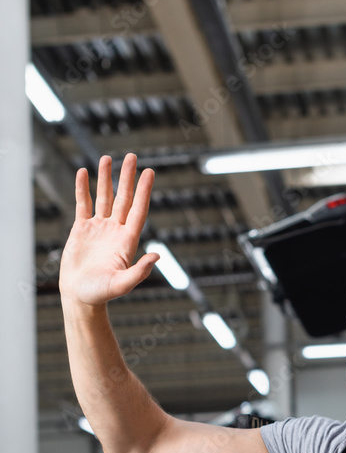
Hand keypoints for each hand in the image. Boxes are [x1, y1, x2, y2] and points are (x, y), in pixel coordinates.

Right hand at [59, 153, 157, 306]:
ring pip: (104, 198)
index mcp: (127, 241)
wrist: (80, 296)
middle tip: (132, 157)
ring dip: (106, 178)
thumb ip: (140, 271)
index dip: (144, 191)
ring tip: (107, 158)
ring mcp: (99, 228)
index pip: (138, 210)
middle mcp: (116, 231)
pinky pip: (83, 204)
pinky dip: (83, 189)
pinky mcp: (82, 230)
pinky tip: (84, 173)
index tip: (149, 172)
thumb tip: (157, 256)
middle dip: (127, 178)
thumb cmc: (102, 293)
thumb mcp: (122, 284)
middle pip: (124, 199)